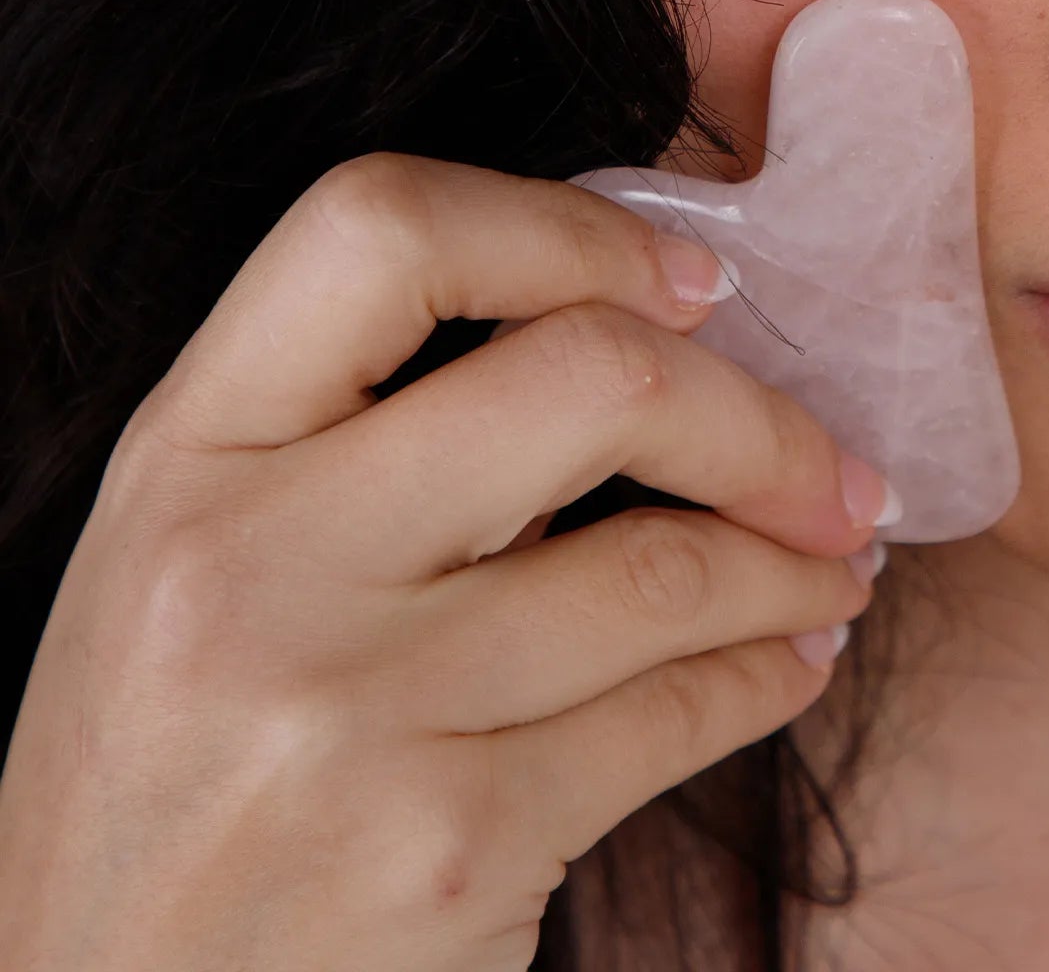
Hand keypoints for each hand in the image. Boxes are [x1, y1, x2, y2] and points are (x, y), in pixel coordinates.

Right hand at [0, 154, 887, 971]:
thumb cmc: (180, 777)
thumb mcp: (206, 570)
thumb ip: (371, 442)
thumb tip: (655, 340)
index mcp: (186, 452)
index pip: (382, 228)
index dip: (571, 231)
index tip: (693, 288)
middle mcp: (248, 562)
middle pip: (589, 377)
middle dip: (758, 418)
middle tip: (830, 463)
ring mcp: (341, 712)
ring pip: (670, 566)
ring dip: (798, 560)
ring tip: (837, 560)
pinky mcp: (442, 850)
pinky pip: (677, 717)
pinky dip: (768, 675)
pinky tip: (793, 660)